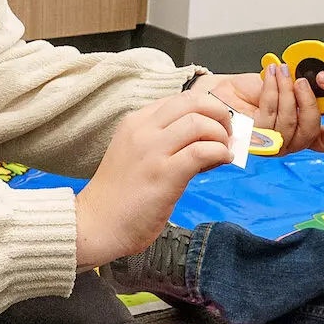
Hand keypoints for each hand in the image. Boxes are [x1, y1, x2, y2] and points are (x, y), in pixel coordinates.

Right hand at [75, 90, 232, 268]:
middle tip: (227, 133)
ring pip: (199, 122)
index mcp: (136, 122)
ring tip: (224, 151)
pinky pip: (201, 151)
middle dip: (219, 113)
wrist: (96, 224)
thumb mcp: (136, 154)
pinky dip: (219, 153)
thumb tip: (205, 139)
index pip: (180, 99)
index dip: (205, 108)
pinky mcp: (164, 174)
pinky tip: (222, 161)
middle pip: (193, 101)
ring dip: (221, 135)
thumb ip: (164, 142)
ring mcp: (152, 151)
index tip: (215, 126)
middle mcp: (143, 130)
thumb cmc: (119, 195)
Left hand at [195, 66, 323, 153]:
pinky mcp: (252, 138)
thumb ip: (302, 87)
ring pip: (288, 122)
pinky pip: (269, 115)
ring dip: (287, 92)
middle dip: (307, 102)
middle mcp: (288, 142)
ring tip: (283, 72)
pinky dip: (272, 91)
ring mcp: (270, 144)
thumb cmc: (252, 90)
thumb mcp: (285, 85)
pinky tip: (271, 75)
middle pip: (309, 132)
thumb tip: (316, 77)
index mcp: (301, 131)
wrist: (224, 91)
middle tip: (301, 81)